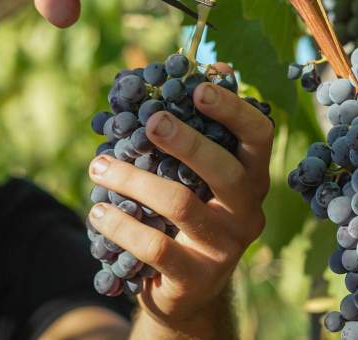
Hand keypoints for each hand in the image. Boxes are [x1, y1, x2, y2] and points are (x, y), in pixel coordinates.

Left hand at [87, 64, 273, 335]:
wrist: (189, 291)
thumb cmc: (188, 217)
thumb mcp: (198, 178)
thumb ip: (201, 130)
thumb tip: (213, 65)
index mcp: (251, 179)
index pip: (259, 137)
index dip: (233, 110)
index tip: (198, 90)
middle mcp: (246, 213)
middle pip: (224, 171)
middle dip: (185, 141)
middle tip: (149, 122)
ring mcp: (224, 249)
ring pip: (180, 204)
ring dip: (132, 179)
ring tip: (98, 166)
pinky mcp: (195, 278)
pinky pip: (154, 246)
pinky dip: (120, 224)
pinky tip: (98, 210)